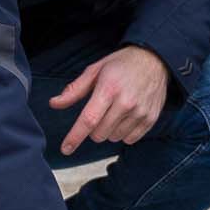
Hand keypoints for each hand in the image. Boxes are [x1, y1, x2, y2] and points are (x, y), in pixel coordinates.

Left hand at [50, 46, 169, 156]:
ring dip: (108, 131)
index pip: (88, 120)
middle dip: (92, 129)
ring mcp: (140, 112)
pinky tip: (125, 117)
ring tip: (114, 111)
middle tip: (99, 112)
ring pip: (113, 138)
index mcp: (108, 89)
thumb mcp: (95, 70)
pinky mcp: (150, 119)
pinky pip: (130, 140)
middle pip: (99, 134)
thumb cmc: (120, 64)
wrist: (155, 60)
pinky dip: (123, 133)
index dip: (75, 137)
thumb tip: (54, 104)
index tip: (65, 149)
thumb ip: (74, 90)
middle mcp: (125, 102)